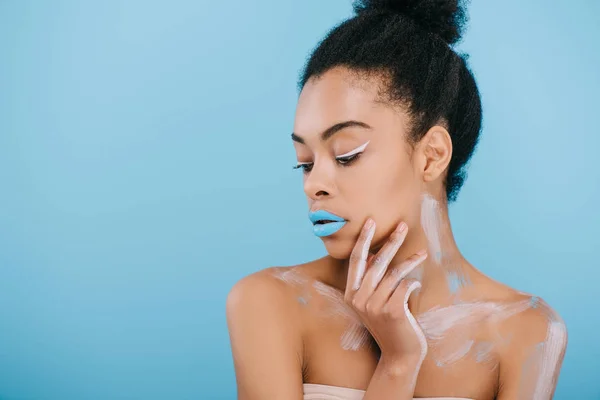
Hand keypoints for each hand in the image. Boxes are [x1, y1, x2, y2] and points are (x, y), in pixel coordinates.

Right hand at [344, 218, 428, 369]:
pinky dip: (413, 282)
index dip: (364, 239)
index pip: (356, 260)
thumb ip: (370, 281)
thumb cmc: (389, 325)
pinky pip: (406, 286)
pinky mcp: (392, 311)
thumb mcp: (373, 302)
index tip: (371, 221)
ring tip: (423, 252)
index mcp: (350, 295)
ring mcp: (374, 306)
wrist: (399, 356)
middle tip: (403, 225)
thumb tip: (371, 254)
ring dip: (411, 261)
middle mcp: (359, 300)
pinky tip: (416, 284)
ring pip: (395, 273)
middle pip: (377, 261)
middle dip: (392, 241)